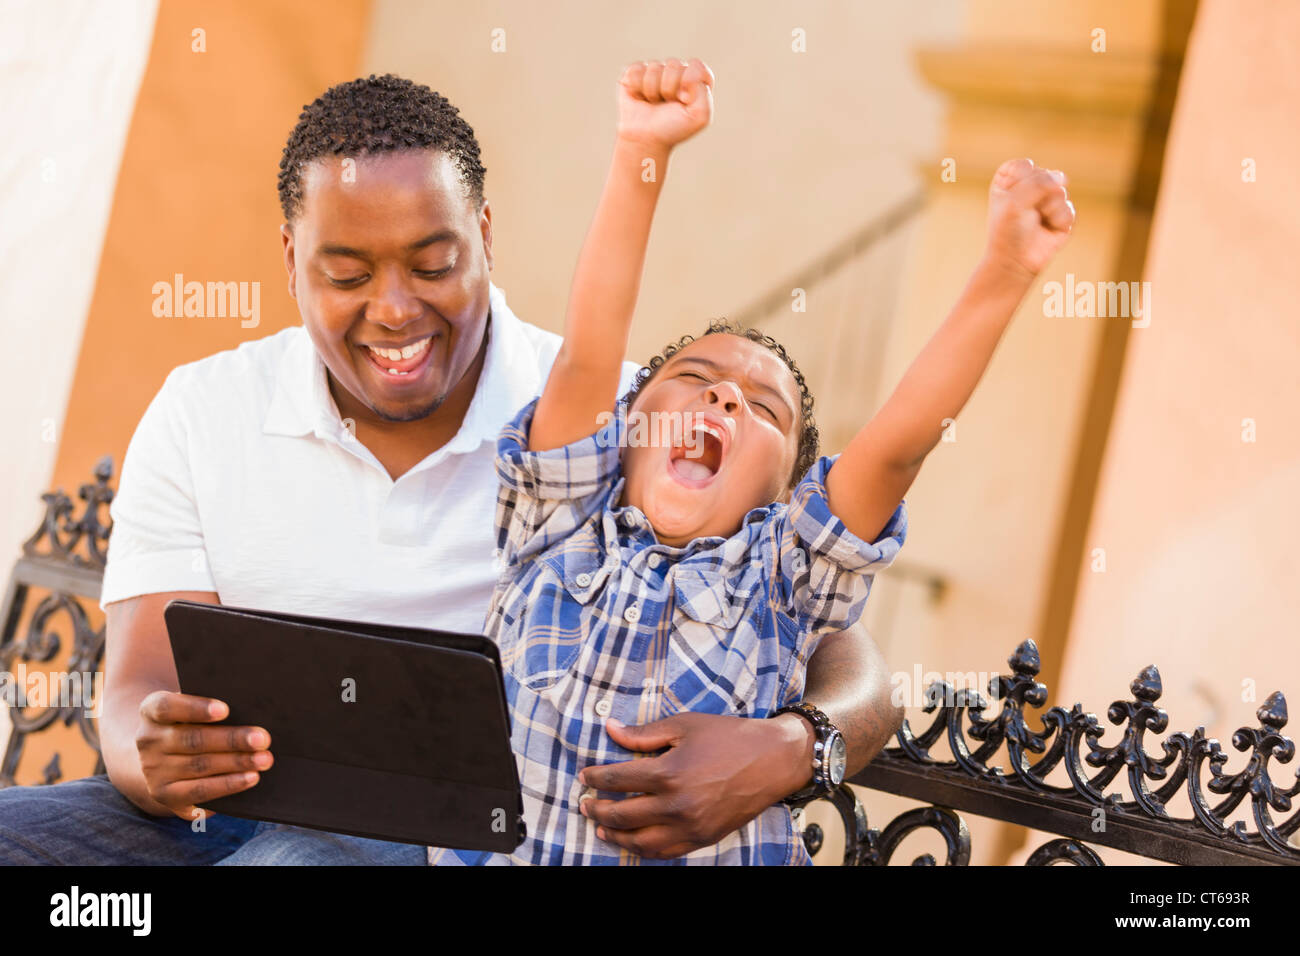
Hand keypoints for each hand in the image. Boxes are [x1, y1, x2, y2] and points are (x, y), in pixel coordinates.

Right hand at [135, 691, 272, 820]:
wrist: (162, 756)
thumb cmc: (190, 722)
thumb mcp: (190, 707)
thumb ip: (211, 704)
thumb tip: (250, 704)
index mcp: (151, 711)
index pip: (167, 706)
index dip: (195, 708)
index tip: (225, 710)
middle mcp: (147, 740)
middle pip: (192, 739)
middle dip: (232, 740)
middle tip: (263, 739)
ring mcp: (153, 770)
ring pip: (199, 766)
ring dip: (236, 763)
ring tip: (264, 759)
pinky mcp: (164, 795)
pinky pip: (199, 791)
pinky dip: (227, 785)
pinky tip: (250, 778)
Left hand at [577, 712, 811, 858]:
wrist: (772, 759)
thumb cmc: (729, 737)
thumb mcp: (684, 725)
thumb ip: (643, 734)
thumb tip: (610, 729)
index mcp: (668, 773)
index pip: (618, 780)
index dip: (596, 779)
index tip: (585, 777)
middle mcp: (675, 805)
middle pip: (622, 815)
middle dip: (597, 810)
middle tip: (584, 804)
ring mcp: (690, 826)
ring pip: (639, 841)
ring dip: (614, 835)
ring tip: (601, 828)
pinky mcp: (703, 838)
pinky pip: (665, 852)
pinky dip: (643, 850)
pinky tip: (632, 842)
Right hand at [616, 58, 713, 149]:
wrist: (645, 139)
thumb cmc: (672, 128)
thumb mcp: (699, 118)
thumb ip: (704, 94)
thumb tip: (688, 74)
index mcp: (695, 80)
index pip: (696, 66)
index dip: (689, 82)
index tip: (685, 100)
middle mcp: (676, 72)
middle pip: (674, 64)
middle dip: (669, 88)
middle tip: (667, 104)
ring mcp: (656, 71)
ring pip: (654, 67)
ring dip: (652, 90)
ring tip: (653, 103)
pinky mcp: (636, 72)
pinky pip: (637, 69)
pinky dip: (637, 86)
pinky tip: (640, 97)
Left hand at [983, 158, 1074, 280]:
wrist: (1015, 262)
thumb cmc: (1007, 231)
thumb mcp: (1014, 201)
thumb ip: (1038, 182)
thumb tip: (1064, 178)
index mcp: (1010, 180)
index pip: (1025, 166)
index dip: (1019, 184)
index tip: (1008, 201)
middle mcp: (1029, 186)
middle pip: (1045, 175)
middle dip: (1035, 196)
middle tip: (1023, 214)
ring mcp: (1047, 200)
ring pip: (1059, 190)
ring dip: (1047, 208)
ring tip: (1035, 221)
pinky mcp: (1062, 215)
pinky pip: (1068, 208)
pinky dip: (1058, 220)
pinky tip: (1047, 229)